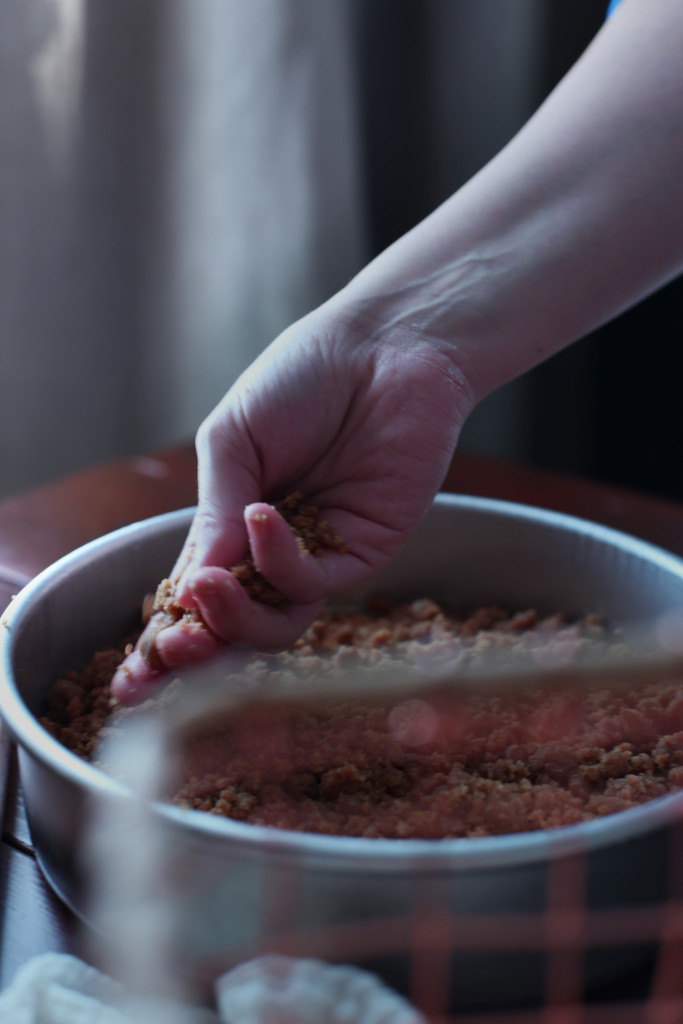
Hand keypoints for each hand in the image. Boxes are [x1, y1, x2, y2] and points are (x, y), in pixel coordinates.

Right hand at [111, 306, 472, 703]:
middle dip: (195, 649)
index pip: (191, 599)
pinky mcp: (363, 552)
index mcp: (229, 529)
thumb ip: (214, 513)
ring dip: (234, 618)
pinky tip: (261, 517)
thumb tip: (191, 588)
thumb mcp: (232, 441)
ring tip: (207, 588)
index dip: (161, 641)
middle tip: (172, 646)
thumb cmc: (301, 380)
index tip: (127, 680)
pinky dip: (279, 559)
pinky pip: (314, 583)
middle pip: (230, 627)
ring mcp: (317, 557)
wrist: (381, 348)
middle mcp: (271, 554)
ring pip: (274, 624)